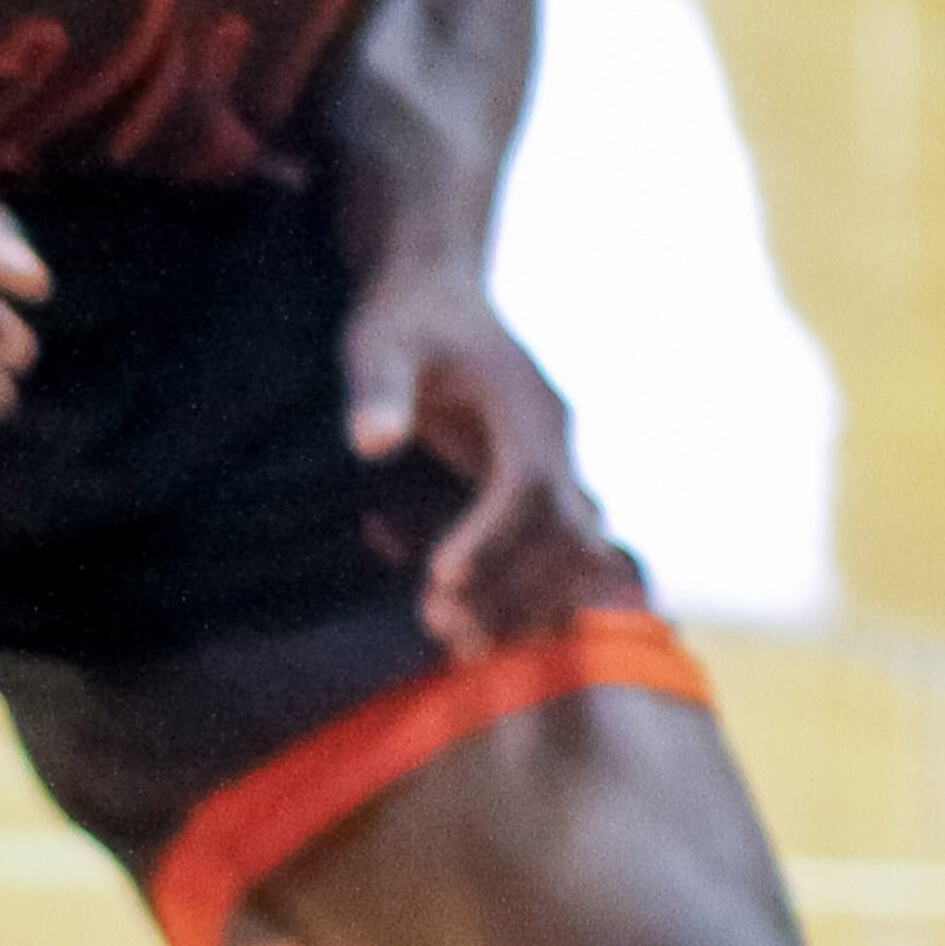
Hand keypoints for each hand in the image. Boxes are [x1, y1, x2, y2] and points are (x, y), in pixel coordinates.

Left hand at [341, 278, 640, 661]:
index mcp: (525, 404)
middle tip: (442, 633)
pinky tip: (461, 618)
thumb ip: (378, 387)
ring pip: (572, 555)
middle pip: (565, 532)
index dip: (491, 536)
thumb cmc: (405, 316)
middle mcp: (554, 441)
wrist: (438, 295)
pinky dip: (521, 592)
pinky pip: (551, 556)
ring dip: (525, 603)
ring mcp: (555, 467)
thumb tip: (372, 443)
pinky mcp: (538, 490)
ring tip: (456, 650)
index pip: (527, 483)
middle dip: (512, 588)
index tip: (439, 577)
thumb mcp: (379, 339)